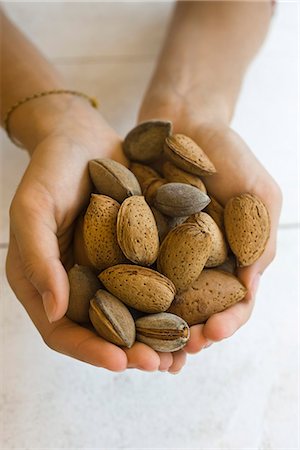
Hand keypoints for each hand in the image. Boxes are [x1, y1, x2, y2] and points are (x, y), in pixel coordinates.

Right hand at [6, 98, 184, 372]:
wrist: (82, 136)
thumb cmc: (51, 170)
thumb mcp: (33, 207)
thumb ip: (37, 256)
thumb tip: (54, 312)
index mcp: (44, 281)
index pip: (61, 330)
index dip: (88, 349)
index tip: (119, 361)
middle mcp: (77, 283)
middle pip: (101, 331)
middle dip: (130, 352)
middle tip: (161, 365)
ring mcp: (106, 270)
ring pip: (130, 315)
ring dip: (154, 338)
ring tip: (182, 353)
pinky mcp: (132, 254)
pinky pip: (150, 285)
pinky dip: (168, 304)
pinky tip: (192, 314)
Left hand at [138, 106, 281, 354]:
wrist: (185, 121)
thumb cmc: (229, 154)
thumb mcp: (258, 193)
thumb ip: (259, 238)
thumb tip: (249, 287)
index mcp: (232, 258)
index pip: (235, 303)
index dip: (227, 322)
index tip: (212, 332)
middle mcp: (198, 263)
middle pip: (195, 312)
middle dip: (186, 336)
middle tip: (173, 352)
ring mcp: (165, 253)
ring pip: (159, 301)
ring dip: (153, 328)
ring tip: (143, 348)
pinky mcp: (135, 240)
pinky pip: (128, 271)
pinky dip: (124, 294)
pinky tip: (114, 311)